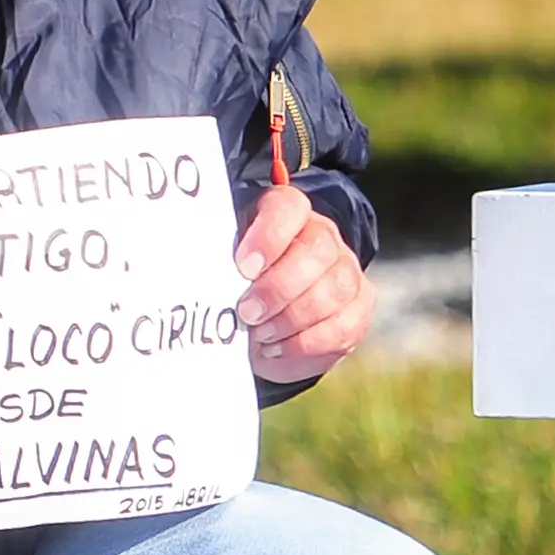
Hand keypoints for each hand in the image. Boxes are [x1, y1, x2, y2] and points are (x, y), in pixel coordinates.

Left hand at [233, 185, 368, 382]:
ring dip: (292, 319)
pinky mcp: (359, 305)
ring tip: (261, 334)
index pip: (289, 208)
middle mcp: (322, 235)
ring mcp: (346, 269)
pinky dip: (307, 343)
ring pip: (334, 289)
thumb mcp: (223, 267)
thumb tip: (195, 275)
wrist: (267, 317)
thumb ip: (218, 264)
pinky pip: (343, 325)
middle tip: (247, 313)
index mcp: (286, 214)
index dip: (268, 236)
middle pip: (317, 251)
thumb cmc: (239, 284)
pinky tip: (279, 347)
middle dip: (278, 288)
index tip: (243, 268)